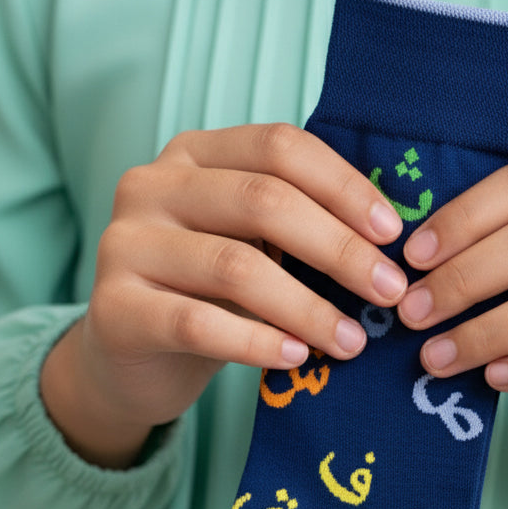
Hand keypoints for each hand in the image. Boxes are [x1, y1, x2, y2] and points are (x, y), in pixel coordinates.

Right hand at [41, 124, 405, 466]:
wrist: (130, 361)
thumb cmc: (208, 297)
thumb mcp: (253, 247)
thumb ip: (300, 228)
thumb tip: (392, 241)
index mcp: (193, 154)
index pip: (280, 147)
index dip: (344, 187)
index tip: (394, 235)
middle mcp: (151, 186)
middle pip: (264, 200)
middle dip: (340, 249)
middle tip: (390, 292)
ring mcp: (125, 245)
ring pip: (236, 267)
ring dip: (309, 308)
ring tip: (353, 341)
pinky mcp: (113, 309)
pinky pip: (198, 324)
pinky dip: (258, 343)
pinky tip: (297, 358)